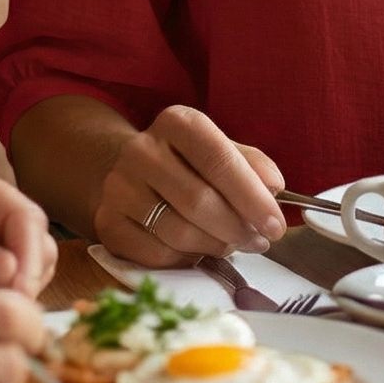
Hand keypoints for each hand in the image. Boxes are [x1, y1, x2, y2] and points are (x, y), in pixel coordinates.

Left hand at [0, 157, 56, 319]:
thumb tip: (11, 271)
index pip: (21, 215)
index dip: (26, 257)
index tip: (16, 299)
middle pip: (34, 234)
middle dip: (24, 275)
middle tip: (1, 317)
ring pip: (31, 254)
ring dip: (15, 287)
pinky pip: (14, 270)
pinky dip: (3, 293)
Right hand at [92, 104, 286, 264]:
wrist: (129, 172)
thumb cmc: (187, 163)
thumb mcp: (220, 149)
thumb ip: (251, 164)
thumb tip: (274, 187)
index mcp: (177, 123)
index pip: (219, 159)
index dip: (252, 197)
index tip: (276, 224)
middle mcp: (142, 150)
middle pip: (199, 200)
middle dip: (237, 228)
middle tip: (259, 241)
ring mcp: (119, 188)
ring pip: (179, 232)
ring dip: (215, 246)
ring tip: (232, 244)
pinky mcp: (108, 224)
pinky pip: (157, 255)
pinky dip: (187, 259)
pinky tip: (199, 250)